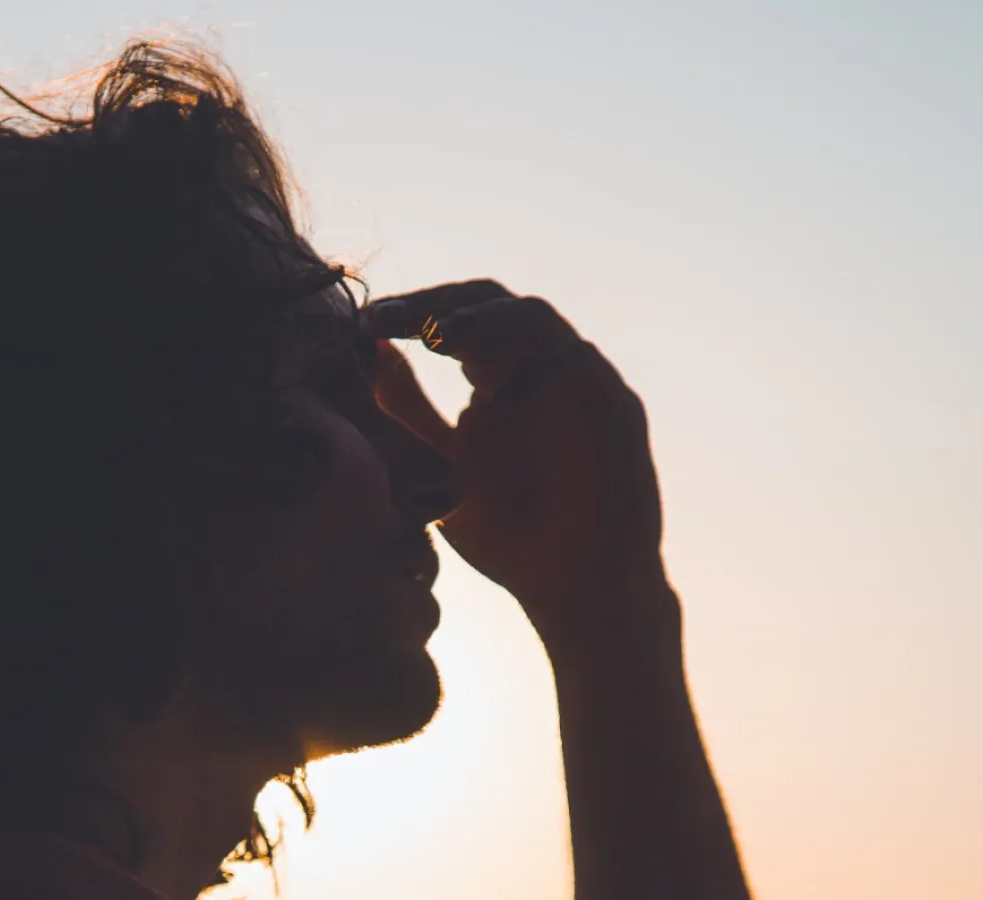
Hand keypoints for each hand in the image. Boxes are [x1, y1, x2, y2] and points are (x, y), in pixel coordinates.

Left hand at [365, 280, 677, 653]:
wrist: (576, 595)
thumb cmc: (509, 535)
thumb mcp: (438, 468)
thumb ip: (407, 412)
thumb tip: (372, 352)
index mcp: (496, 376)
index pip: (452, 318)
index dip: (409, 311)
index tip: (365, 324)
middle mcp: (538, 369)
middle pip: (490, 302)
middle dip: (437, 304)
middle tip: (391, 318)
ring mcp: (579, 384)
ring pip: (536, 319)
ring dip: (484, 321)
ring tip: (436, 337)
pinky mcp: (617, 408)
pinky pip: (580, 365)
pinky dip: (540, 370)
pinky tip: (498, 397)